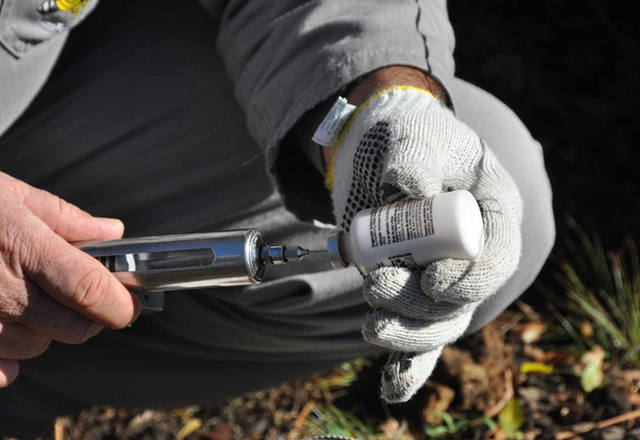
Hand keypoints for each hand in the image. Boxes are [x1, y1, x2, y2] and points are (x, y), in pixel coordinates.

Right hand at [0, 172, 138, 386]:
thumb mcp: (9, 195)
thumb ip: (65, 218)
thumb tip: (112, 232)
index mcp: (23, 248)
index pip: (92, 291)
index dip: (122, 303)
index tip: (132, 302)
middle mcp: (0, 291)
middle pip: (73, 328)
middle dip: (90, 316)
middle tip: (82, 295)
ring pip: (39, 346)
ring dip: (46, 329)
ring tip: (27, 296)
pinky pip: (1, 368)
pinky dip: (10, 355)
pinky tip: (3, 325)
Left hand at [328, 68, 522, 401]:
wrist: (376, 150)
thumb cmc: (404, 136)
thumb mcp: (411, 134)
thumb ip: (413, 155)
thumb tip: (410, 187)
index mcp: (492, 210)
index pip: (498, 255)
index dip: (474, 277)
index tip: (436, 281)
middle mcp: (473, 250)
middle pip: (463, 298)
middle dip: (424, 306)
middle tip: (380, 287)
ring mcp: (441, 274)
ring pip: (437, 322)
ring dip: (407, 332)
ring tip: (372, 325)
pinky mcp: (410, 290)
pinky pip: (417, 336)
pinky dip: (406, 365)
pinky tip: (392, 390)